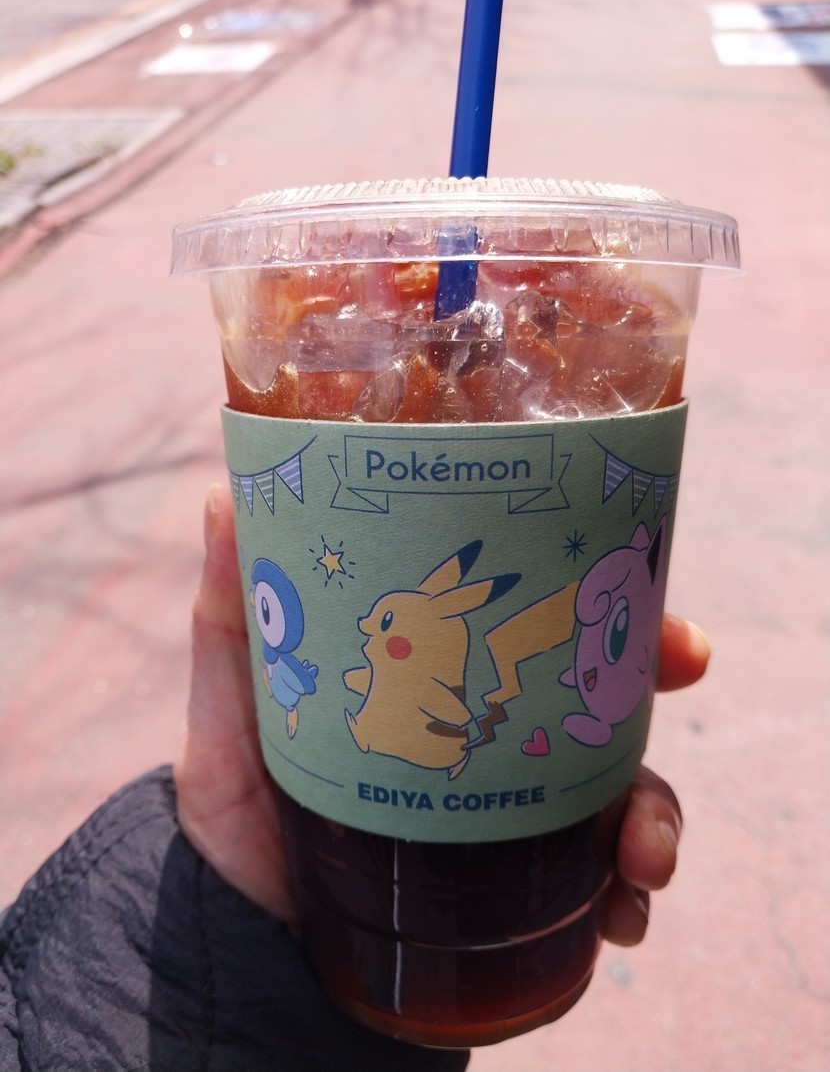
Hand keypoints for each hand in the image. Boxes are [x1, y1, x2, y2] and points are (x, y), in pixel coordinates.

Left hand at [176, 485, 709, 941]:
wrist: (246, 932)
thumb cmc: (244, 800)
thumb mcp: (237, 698)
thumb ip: (233, 608)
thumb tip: (223, 493)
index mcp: (447, 675)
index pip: (528, 614)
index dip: (588, 584)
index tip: (627, 573)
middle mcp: (499, 734)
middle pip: (600, 686)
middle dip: (651, 670)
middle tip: (682, 659)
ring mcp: (519, 813)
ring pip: (625, 789)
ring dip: (655, 808)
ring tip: (640, 850)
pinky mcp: (526, 892)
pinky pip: (603, 888)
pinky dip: (629, 897)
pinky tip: (622, 913)